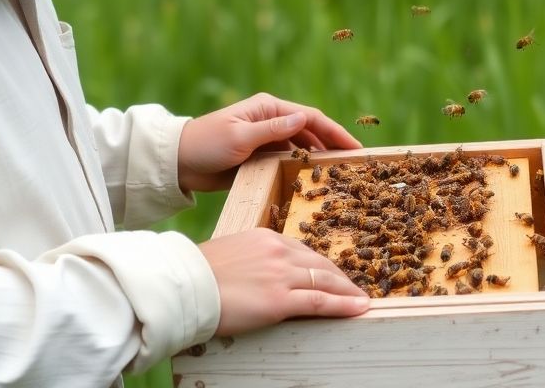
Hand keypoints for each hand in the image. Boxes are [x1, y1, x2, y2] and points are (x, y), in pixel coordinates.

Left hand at [177, 92, 361, 192]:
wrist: (179, 162)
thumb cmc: (206, 144)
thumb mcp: (239, 137)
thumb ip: (273, 129)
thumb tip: (304, 119)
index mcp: (268, 108)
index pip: (310, 117)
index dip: (334, 131)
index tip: (355, 148)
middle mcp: (270, 120)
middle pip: (310, 131)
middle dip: (332, 144)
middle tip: (355, 165)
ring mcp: (266, 139)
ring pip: (301, 146)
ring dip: (319, 157)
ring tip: (340, 174)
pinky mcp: (260, 156)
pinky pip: (288, 160)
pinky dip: (302, 168)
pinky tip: (314, 181)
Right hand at [199, 228, 369, 335]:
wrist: (184, 285)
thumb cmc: (196, 274)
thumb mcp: (228, 255)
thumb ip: (250, 260)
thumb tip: (255, 275)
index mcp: (264, 236)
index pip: (302, 250)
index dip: (319, 265)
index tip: (328, 274)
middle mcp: (278, 251)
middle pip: (319, 264)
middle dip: (339, 277)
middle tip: (352, 287)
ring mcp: (281, 274)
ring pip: (325, 281)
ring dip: (347, 291)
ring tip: (360, 299)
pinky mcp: (280, 300)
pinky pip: (320, 302)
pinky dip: (344, 305)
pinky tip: (359, 308)